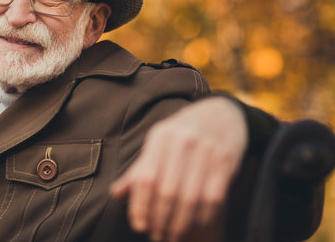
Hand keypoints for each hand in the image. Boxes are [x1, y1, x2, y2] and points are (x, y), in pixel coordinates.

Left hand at [110, 96, 247, 240]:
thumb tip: (116, 194)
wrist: (223, 113)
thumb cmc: (183, 133)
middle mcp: (182, 141)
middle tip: (158, 236)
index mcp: (160, 137)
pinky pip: (213, 198)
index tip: (139, 226)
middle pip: (167, 191)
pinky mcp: (226, 160)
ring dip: (181, 224)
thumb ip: (139, 168)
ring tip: (173, 236)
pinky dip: (202, 218)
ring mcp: (206, 150)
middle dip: (161, 220)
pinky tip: (195, 226)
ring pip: (190, 198)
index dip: (140, 206)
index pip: (145, 178)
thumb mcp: (159, 142)